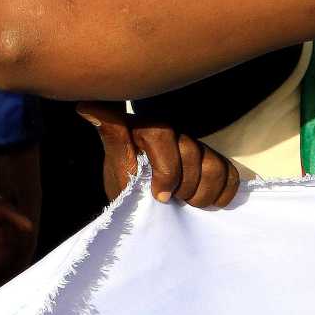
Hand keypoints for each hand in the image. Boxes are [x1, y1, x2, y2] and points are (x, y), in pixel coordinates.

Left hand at [79, 102, 239, 208]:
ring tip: (185, 203)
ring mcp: (196, 145)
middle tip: (168, 201)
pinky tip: (206, 203)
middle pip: (190, 152)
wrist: (143, 210)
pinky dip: (221, 194)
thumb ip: (112, 136)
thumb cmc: (126, 186)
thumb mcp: (115, 166)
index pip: (160, 131)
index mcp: (146, 126)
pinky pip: (230, 174)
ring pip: (213, 164)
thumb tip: (84, 105)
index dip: (165, 169)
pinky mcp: (214, 162)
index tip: (158, 194)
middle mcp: (173, 131)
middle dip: (181, 186)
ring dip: (201, 193)